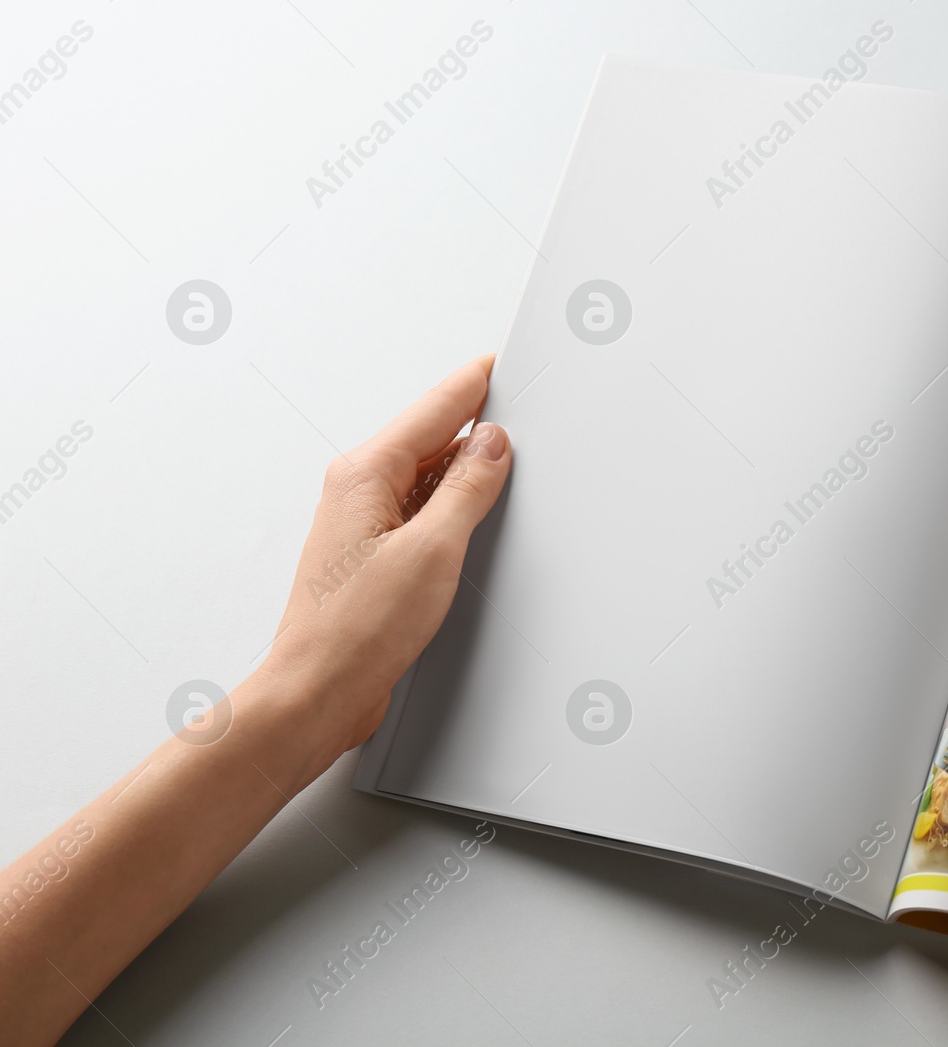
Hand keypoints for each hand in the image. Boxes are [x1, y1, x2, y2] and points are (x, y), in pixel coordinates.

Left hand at [259, 356, 512, 762]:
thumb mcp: (433, 549)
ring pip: (428, 476)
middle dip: (477, 427)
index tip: (502, 365)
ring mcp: (364, 522)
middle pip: (431, 438)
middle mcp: (358, 490)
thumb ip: (468, 489)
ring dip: (466, 472)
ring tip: (508, 467)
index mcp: (365, 474)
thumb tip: (492, 445)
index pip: (435, 408)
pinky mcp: (374, 554)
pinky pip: (422, 510)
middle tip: (521, 415)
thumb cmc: (356, 631)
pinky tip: (476, 519)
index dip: (476, 385)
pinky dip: (452, 507)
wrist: (317, 692)